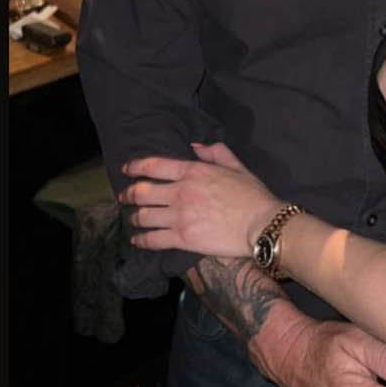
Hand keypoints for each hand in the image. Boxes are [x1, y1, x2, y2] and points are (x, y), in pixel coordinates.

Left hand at [119, 141, 280, 257]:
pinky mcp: (182, 239)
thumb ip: (214, 151)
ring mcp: (179, 217)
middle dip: (129, 194)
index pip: (153, 165)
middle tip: (124, 197)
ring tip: (132, 219)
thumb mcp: (236, 165)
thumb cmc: (252, 194)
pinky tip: (137, 240)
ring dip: (134, 217)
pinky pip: (153, 240)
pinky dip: (141, 240)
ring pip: (144, 216)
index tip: (126, 169)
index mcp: (192, 171)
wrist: (261, 223)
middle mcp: (181, 192)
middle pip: (142, 192)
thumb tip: (194, 146)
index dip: (135, 166)